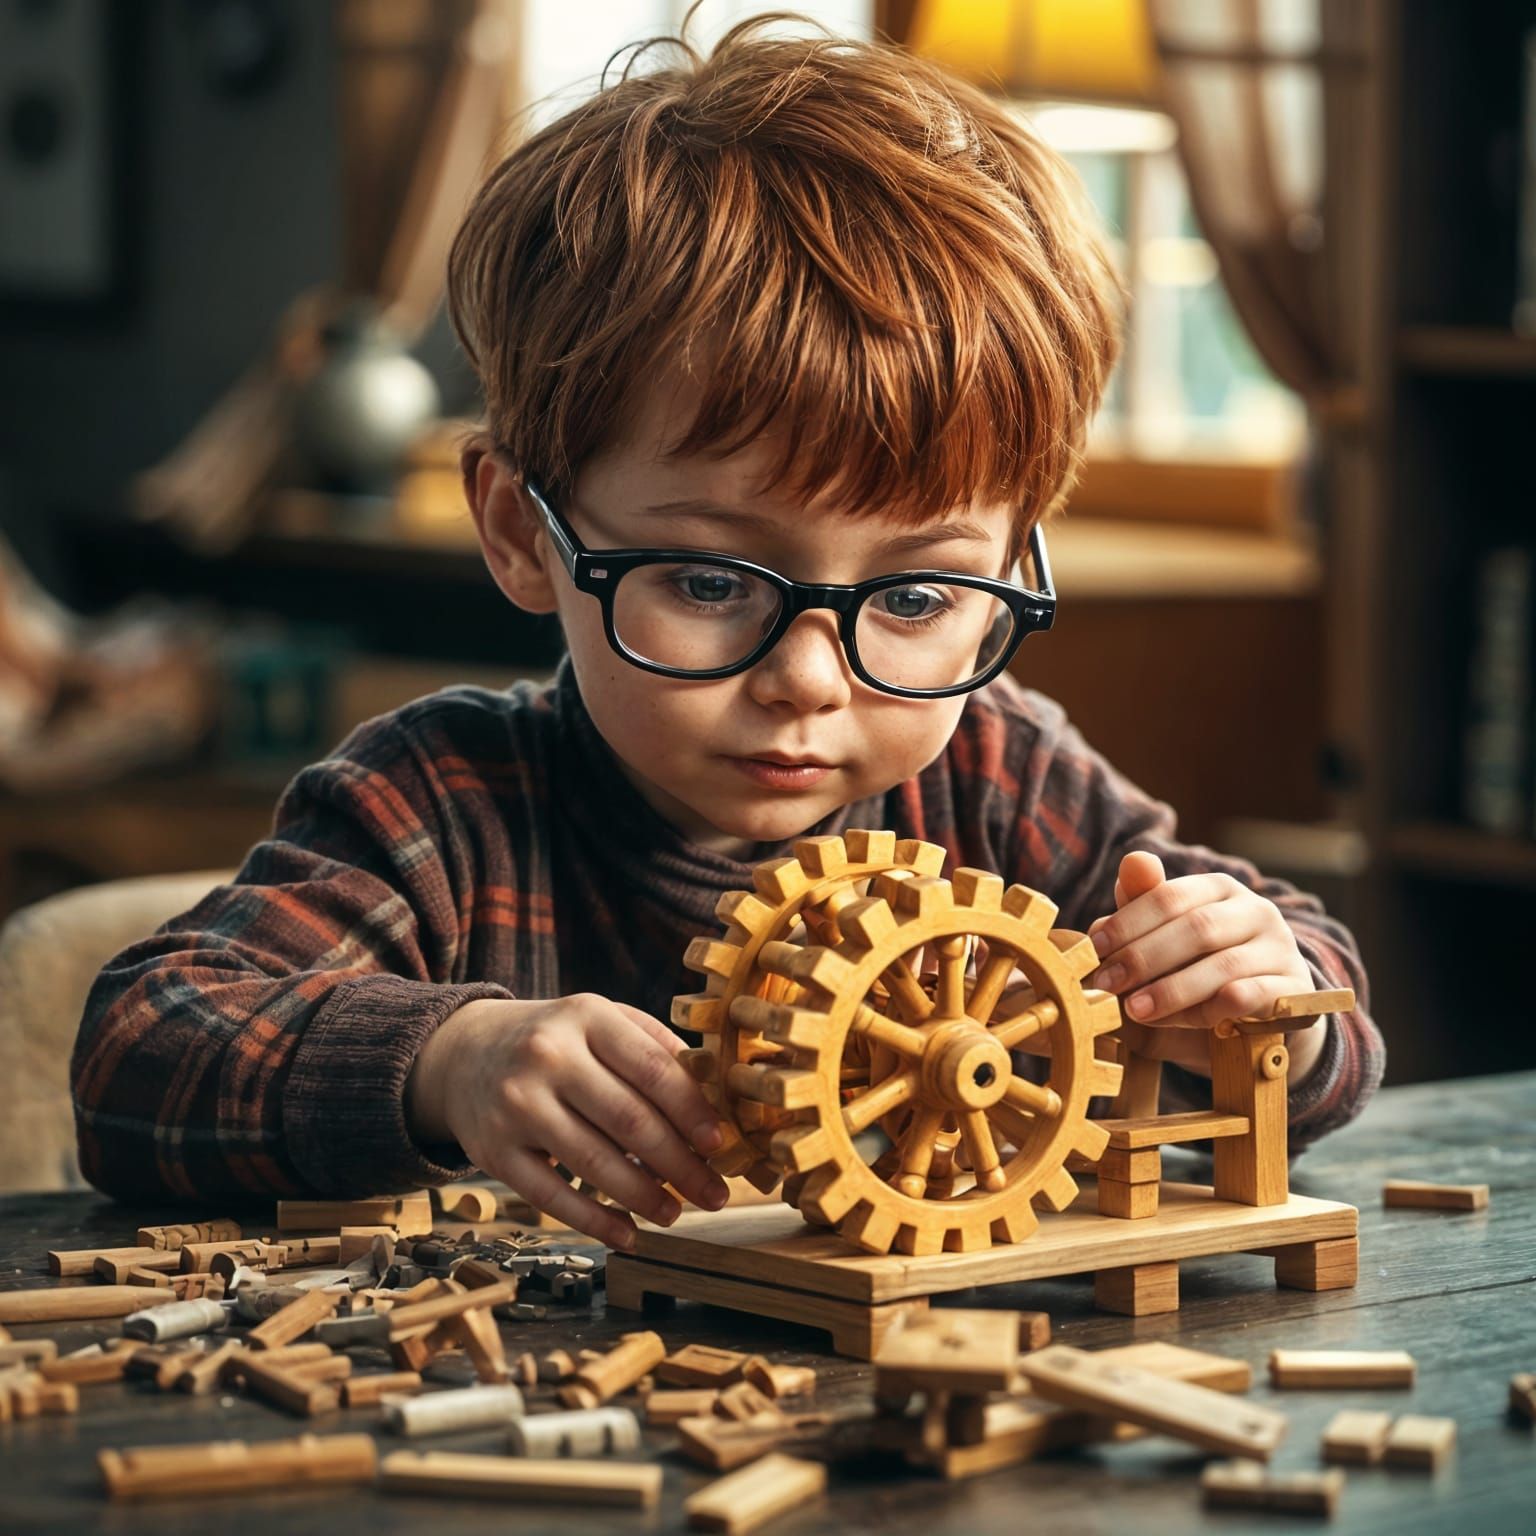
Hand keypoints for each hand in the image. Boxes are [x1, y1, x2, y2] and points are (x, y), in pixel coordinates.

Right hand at [405, 995, 729, 1249]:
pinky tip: (627, 1233)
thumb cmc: (557, 1040)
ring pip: (592, 1162)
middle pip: (628, 1120)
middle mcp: (547, 1056)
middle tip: (713, 1193)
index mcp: (586, 1017)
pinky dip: (594, 1221)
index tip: (720, 1144)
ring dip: (643, 1197)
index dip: (692, 1112)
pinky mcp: (492, 1151)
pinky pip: (550, 1196)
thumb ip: (655, 1048)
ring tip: (675, 1213)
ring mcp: (516, 1104)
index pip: (653, 1069)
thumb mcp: (602, 1020)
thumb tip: (714, 1099)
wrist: (466, 1052)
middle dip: (680, 1164)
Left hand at [1085, 851, 1322, 1079]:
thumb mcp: (1165, 943)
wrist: (1257, 1022)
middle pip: (1196, 927)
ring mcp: (1280, 949)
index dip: (1127, 922)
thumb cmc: (1198, 973)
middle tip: (1106, 984)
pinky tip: (1184, 1021)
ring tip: (1134, 1009)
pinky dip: (1212, 1009)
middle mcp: (1255, 910)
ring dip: (1172, 989)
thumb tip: (1128, 865)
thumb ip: (1144, 908)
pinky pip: (1250, 997)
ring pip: (1224, 964)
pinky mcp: (1294, 990)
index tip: (1095, 948)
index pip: (1169, 896)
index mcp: (1218, 888)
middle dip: (1144, 957)